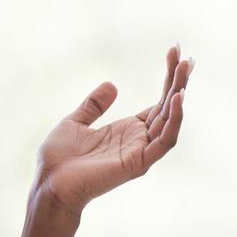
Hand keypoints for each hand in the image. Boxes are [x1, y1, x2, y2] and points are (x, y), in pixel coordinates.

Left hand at [32, 45, 189, 217]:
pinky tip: (175, 98)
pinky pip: (163, 141)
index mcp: (128, 131)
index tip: (175, 53)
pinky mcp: (138, 163)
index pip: (158, 103)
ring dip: (179, 96)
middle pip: (168, 108)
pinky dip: (173, 120)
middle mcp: (139, 140)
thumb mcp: (75, 122)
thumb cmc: (59, 159)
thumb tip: (112, 84)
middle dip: (178, 82)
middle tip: (188, 57)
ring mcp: (140, 152)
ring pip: (170, 122)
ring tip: (185, 70)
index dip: (169, 80)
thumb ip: (94, 105)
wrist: (49, 183)